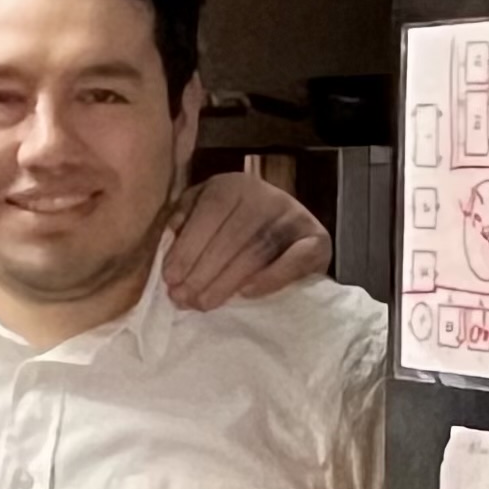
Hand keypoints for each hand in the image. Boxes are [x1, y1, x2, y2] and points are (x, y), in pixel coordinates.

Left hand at [160, 170, 330, 309]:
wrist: (284, 229)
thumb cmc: (227, 224)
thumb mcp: (199, 211)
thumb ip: (182, 218)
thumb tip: (170, 235)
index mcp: (234, 184)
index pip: (210, 212)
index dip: (188, 247)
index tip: (170, 278)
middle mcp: (268, 195)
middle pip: (232, 236)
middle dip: (202, 272)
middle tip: (183, 299)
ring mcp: (296, 216)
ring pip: (258, 252)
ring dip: (227, 282)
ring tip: (203, 304)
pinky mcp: (319, 239)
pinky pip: (297, 260)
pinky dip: (272, 278)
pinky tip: (246, 294)